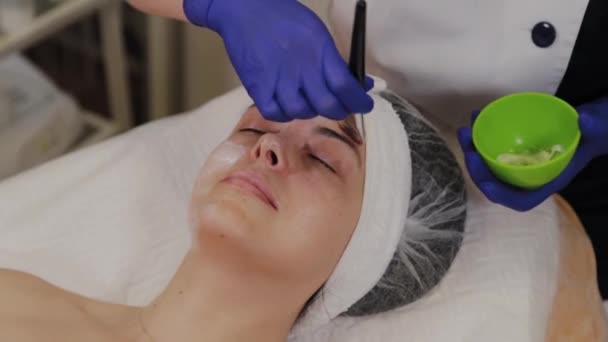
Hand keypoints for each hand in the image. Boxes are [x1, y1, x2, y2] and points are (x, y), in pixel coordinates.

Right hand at [183, 0, 373, 121]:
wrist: (245, 9)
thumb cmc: (284, 18)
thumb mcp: (318, 33)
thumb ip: (336, 61)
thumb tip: (360, 83)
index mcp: (319, 51)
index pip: (346, 87)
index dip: (359, 102)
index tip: (365, 105)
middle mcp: (301, 68)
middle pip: (327, 105)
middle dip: (340, 111)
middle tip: (341, 108)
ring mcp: (278, 80)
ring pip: (302, 112)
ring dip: (311, 112)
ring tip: (311, 102)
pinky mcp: (257, 87)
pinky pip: (275, 113)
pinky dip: (285, 114)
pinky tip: (288, 105)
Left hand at [458, 97, 607, 211]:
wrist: (594, 123)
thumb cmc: (598, 131)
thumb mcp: (600, 128)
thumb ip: (595, 126)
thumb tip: (584, 120)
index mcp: (548, 180)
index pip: (521, 200)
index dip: (500, 195)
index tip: (486, 182)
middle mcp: (529, 174)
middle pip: (496, 181)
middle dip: (477, 168)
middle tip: (468, 144)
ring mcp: (520, 161)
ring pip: (489, 163)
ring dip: (473, 149)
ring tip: (466, 130)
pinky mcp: (515, 146)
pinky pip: (492, 145)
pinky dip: (482, 134)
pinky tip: (477, 116)